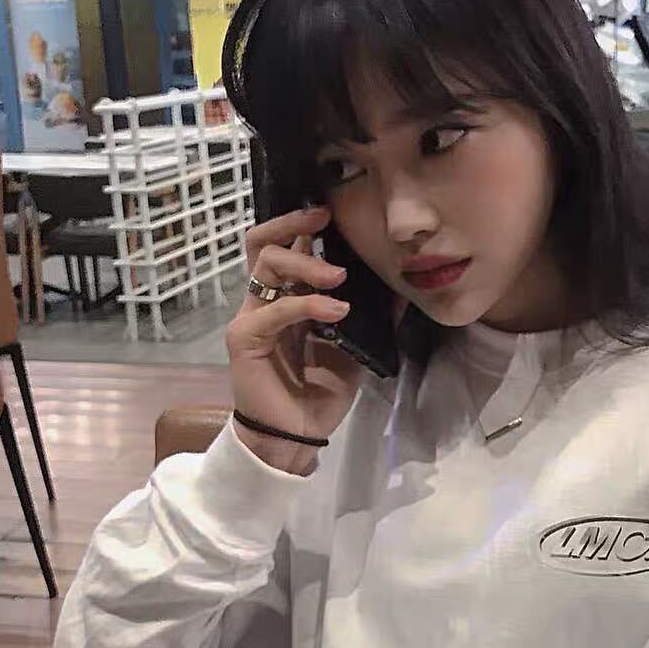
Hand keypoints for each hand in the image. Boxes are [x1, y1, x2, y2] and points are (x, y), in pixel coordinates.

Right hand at [226, 207, 362, 473]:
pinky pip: (274, 310)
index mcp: (287, 297)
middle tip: (325, 222)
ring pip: (266, 266)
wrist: (298, 435)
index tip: (330, 212)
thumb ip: (374, 317)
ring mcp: (252, 317)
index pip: (283, 247)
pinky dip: (307, 304)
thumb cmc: (321, 390)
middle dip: (294, 225)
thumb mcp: (357, 346)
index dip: (300, 224)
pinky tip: (337, 310)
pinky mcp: (245, 339)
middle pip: (263, 243)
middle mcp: (265, 300)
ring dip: (306, 264)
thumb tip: (403, 289)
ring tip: (340, 277)